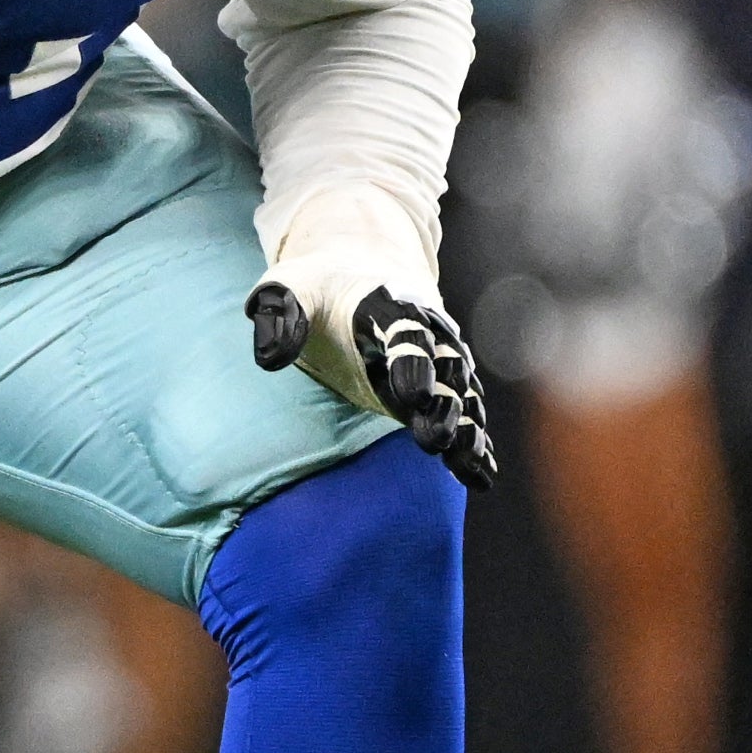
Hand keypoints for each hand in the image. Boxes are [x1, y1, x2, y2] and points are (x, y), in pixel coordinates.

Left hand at [248, 279, 497, 490]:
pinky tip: (482, 477)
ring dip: (466, 430)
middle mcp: (425, 334)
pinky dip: (474, 443)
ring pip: (462, 396)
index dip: (413, 362)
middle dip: (444, 405)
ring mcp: (436, 363)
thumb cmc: (316, 287)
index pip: (407, 332)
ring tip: (467, 467)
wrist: (353, 275)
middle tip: (434, 440)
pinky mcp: (437, 390)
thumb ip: (280, 316)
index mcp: (389, 307)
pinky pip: (464, 416)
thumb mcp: (289, 287)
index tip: (413, 395)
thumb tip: (269, 357)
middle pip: (445, 369)